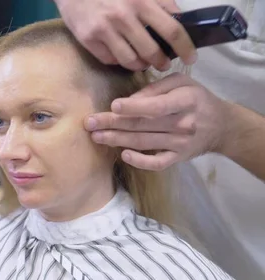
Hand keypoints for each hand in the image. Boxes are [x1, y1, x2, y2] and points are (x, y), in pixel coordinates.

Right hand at [55, 0, 196, 70]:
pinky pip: (110, 60)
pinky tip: (123, 55)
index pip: (171, 30)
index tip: (191, 58)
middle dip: (161, 62)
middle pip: (151, 51)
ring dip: (141, 65)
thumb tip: (179, 19)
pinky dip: (119, 61)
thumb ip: (160, 1)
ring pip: (130, 61)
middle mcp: (123, 17)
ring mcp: (104, 30)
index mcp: (141, 1)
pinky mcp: (88, 40)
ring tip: (143, 63)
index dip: (185, 47)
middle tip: (164, 64)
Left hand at [84, 73, 230, 170]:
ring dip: (117, 140)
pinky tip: (123, 155)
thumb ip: (155, 88)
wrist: (222, 126)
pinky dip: (140, 161)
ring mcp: (180, 144)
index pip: (157, 106)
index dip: (134, 107)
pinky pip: (156, 163)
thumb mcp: (181, 83)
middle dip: (113, 124)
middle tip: (89, 123)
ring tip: (96, 136)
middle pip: (143, 125)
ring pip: (144, 143)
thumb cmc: (196, 99)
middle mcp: (183, 123)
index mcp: (186, 100)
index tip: (113, 106)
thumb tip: (128, 101)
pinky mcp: (177, 158)